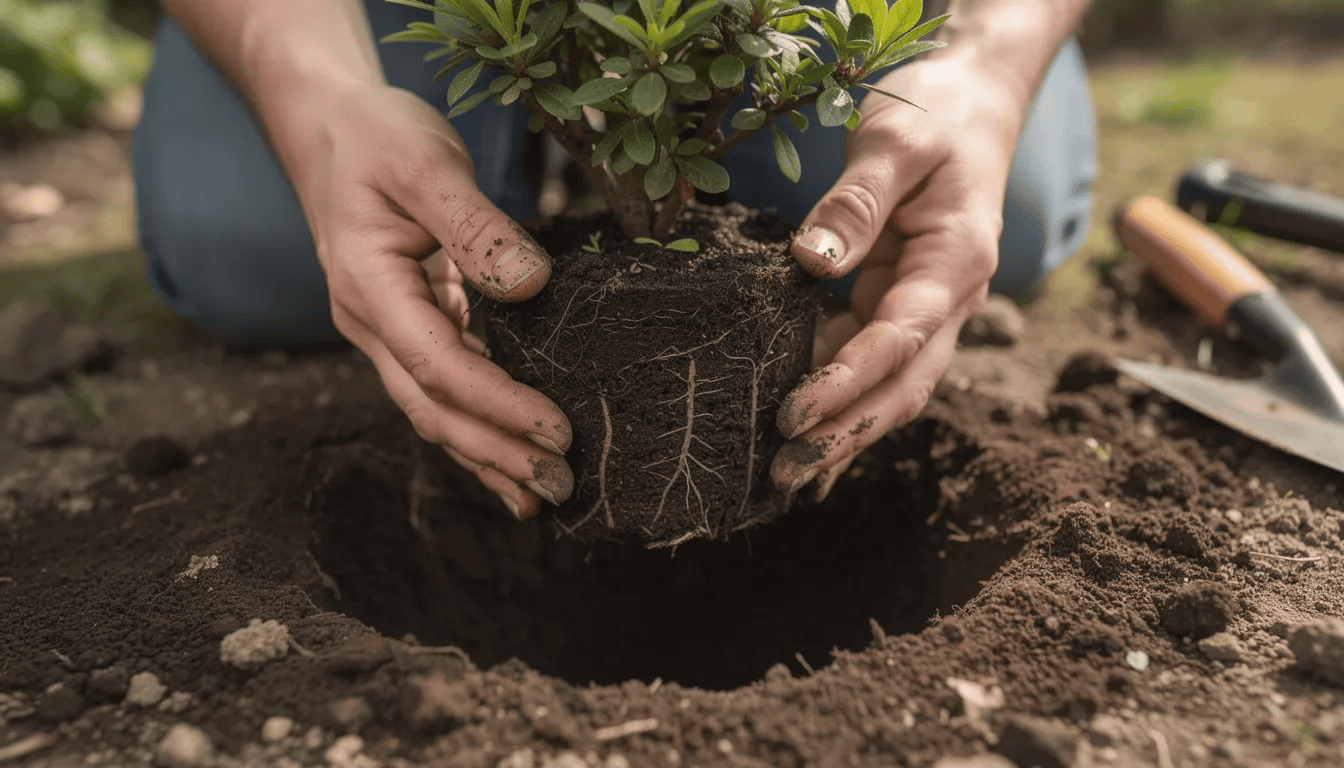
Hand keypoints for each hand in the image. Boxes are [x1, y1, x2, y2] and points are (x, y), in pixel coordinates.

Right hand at [284, 85, 573, 519]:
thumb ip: (477, 226)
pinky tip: (513, 455)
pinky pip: (443, 389)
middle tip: (563, 487)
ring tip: (543, 497)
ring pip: (435, 410)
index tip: (558, 429)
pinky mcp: (409, 327)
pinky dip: (480, 423)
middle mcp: (371, 323)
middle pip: (433, 409)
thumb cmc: (377, 137)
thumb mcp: (426, 163)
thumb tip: (533, 285)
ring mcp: (385, 332)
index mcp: (370, 288)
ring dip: (487, 455)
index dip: (499, 404)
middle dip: (496, 454)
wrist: (330, 129)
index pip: (439, 366)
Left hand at [770, 60, 1025, 500]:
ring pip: (891, 384)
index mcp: (955, 262)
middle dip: (847, 434)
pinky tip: (806, 430)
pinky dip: (842, 397)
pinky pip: (873, 360)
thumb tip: (809, 263)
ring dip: (844, 429)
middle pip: (904, 385)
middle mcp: (950, 296)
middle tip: (786, 474)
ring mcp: (928, 304)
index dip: (847, 383)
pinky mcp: (902, 300)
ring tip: (787, 471)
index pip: (900, 339)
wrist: (976, 101)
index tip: (795, 415)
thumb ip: (853, 203)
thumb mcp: (893, 141)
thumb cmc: (938, 114)